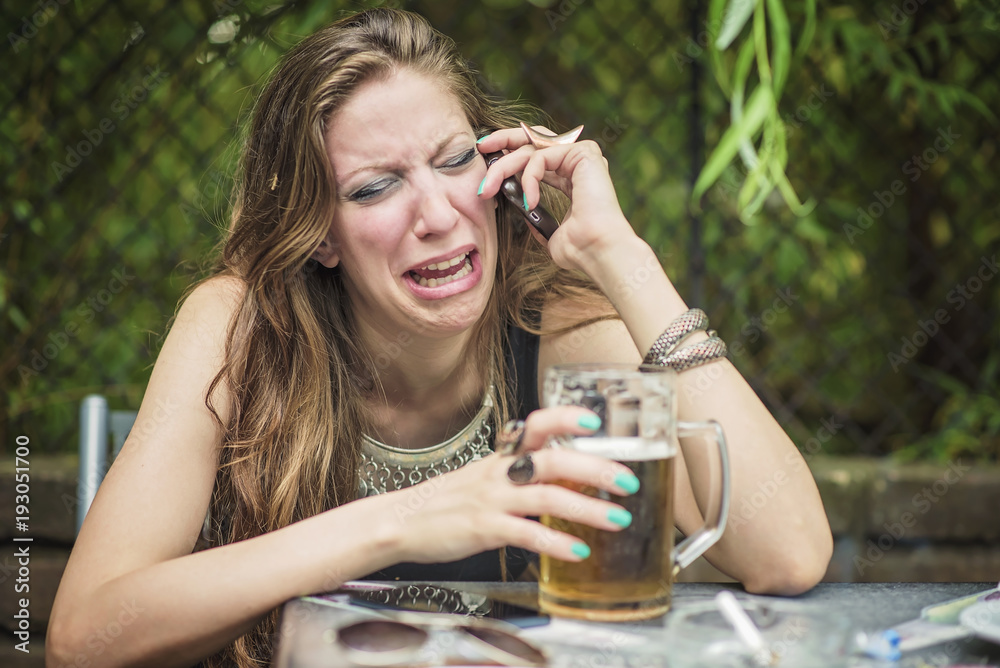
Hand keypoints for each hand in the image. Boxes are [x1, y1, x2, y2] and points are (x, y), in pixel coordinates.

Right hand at [385, 406, 639, 564]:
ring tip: (617, 519)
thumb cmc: (446, 502)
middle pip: (551, 460)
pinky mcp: (481, 529)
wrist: (398, 522)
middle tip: (628, 481)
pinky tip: (578, 551)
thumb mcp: (484, 477)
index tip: (593, 421)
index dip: (564, 419)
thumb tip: (566, 477)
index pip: (534, 426)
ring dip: (586, 508)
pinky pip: (525, 533)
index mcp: (501, 457)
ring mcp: (489, 499)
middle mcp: (498, 472)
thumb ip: (520, 473)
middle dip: (594, 469)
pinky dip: (555, 542)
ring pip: (544, 495)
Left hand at [476, 127, 638, 274]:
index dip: (511, 152)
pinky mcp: (584, 153)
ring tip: (487, 190)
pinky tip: (530, 202)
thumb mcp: (550, 233)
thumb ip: (537, 216)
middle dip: (503, 139)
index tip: (487, 158)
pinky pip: (541, 157)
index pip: (537, 153)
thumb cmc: (579, 250)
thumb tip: (522, 210)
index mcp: (572, 176)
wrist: (598, 252)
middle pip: (534, 138)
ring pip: (531, 148)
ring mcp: (582, 154)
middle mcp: (578, 161)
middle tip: (480, 147)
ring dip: (503, 167)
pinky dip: (528, 179)